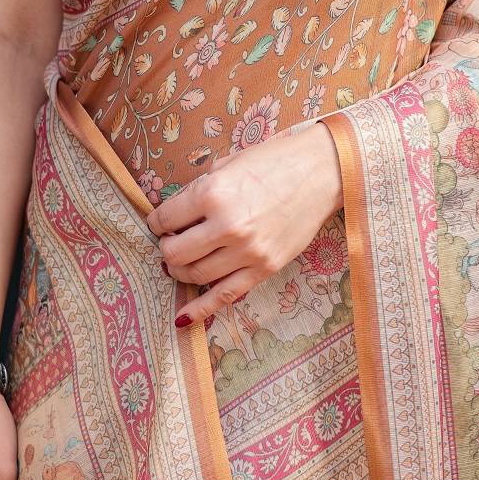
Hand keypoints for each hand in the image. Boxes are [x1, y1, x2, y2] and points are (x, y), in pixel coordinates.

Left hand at [146, 121, 342, 325]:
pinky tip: (184, 318)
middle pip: (175, 252)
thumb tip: (175, 214)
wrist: (322, 172)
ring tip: (182, 262)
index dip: (156, 222)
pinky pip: (225, 295)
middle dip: (166, 248)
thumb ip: (199, 190)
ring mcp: (247, 251)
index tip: (160, 222)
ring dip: (180, 271)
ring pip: (195, 275)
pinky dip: (201, 309)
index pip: (165, 218)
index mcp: (213, 193)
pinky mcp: (265, 268)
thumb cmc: (274, 161)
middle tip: (170, 241)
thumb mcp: (228, 164)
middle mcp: (227, 226)